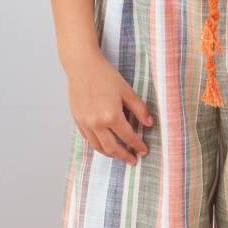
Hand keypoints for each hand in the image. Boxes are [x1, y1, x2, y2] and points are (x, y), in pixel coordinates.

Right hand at [67, 51, 153, 165]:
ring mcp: (85, 123)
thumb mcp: (126, 91)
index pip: (128, 137)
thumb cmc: (105, 76)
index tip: (144, 150)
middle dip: (124, 156)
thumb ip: (139, 109)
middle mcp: (97, 123)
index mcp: (111, 115)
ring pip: (98, 147)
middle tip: (133, 160)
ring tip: (119, 155)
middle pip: (112, 148)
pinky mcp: (77, 120)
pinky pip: (88, 139)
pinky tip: (104, 144)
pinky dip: (97, 145)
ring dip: (110, 154)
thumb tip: (149, 123)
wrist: (82, 66)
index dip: (137, 145)